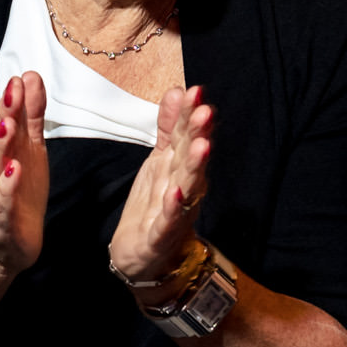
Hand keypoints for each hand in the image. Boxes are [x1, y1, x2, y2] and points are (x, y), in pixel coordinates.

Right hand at [0, 74, 48, 277]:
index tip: (21, 77)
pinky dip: (7, 187)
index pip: (5, 121)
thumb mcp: (30, 149)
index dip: (13, 100)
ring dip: (0, 146)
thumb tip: (30, 76)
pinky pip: (2, 202)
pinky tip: (13, 171)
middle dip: (4, 115)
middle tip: (12, 92)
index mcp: (1, 150)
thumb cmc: (19, 190)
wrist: (6, 243)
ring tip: (7, 126)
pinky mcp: (1, 220)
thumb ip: (31, 115)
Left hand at [109, 85, 212, 285]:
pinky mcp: (161, 236)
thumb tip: (178, 90)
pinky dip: (174, 208)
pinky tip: (176, 192)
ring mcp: (176, 212)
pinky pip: (169, 221)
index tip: (197, 90)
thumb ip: (170, 128)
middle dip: (199, 134)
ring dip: (195, 167)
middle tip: (205, 111)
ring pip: (188, 187)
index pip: (188, 137)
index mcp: (181, 168)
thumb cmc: (156, 204)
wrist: (141, 256)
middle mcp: (184, 188)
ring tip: (201, 146)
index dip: (191, 115)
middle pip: (192, 158)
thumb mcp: (160, 160)